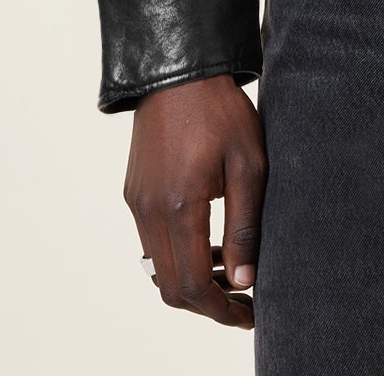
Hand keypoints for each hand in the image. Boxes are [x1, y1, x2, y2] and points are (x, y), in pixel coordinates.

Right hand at [123, 73, 266, 328]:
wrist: (179, 69)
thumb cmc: (221, 111)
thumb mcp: (248, 164)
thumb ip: (244, 226)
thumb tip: (244, 280)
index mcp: (179, 207)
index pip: (193, 286)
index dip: (221, 311)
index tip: (249, 315)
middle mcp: (149, 212)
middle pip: (171, 287)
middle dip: (207, 304)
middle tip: (243, 302)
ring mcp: (137, 202)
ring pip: (158, 268)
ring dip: (191, 280)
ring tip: (230, 271)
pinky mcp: (134, 192)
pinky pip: (151, 242)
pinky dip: (176, 255)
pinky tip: (207, 241)